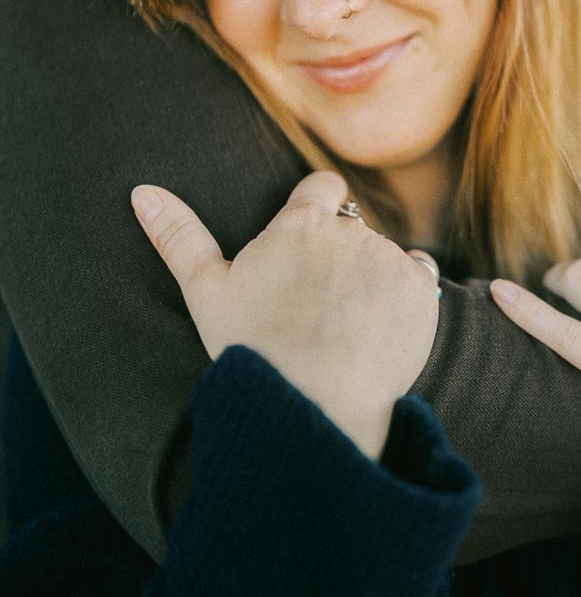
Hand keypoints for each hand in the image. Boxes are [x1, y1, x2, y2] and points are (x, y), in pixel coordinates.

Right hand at [131, 171, 439, 458]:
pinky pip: (418, 275)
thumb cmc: (253, 351)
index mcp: (301, 224)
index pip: (322, 187)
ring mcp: (389, 260)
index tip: (310, 242)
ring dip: (371, 277)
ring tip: (345, 325)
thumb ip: (179, 236)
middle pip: (352, 228)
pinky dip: (404, 295)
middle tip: (317, 306)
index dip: (318, 210)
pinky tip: (378, 326)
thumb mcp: (206, 293)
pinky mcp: (421, 290)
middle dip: (339, 256)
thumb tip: (143, 191)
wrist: (313, 408)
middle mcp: (350, 232)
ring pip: (383, 254)